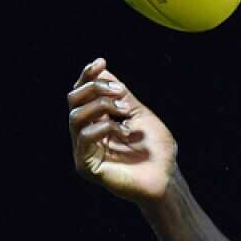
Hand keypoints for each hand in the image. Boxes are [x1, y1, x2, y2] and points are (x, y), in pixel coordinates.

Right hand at [67, 58, 177, 203]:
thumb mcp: (139, 114)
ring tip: (124, 110)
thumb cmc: (157, 150)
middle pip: (73, 101)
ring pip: (75, 117)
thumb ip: (121, 95)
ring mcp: (85, 151)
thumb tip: (103, 69)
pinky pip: (84, 138)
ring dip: (100, 106)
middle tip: (120, 91)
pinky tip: (121, 130)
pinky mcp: (87, 167)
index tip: (101, 62)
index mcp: (98, 122)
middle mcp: (87, 135)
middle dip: (95, 88)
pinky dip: (101, 127)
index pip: (83, 94)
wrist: (167, 178)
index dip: (88, 76)